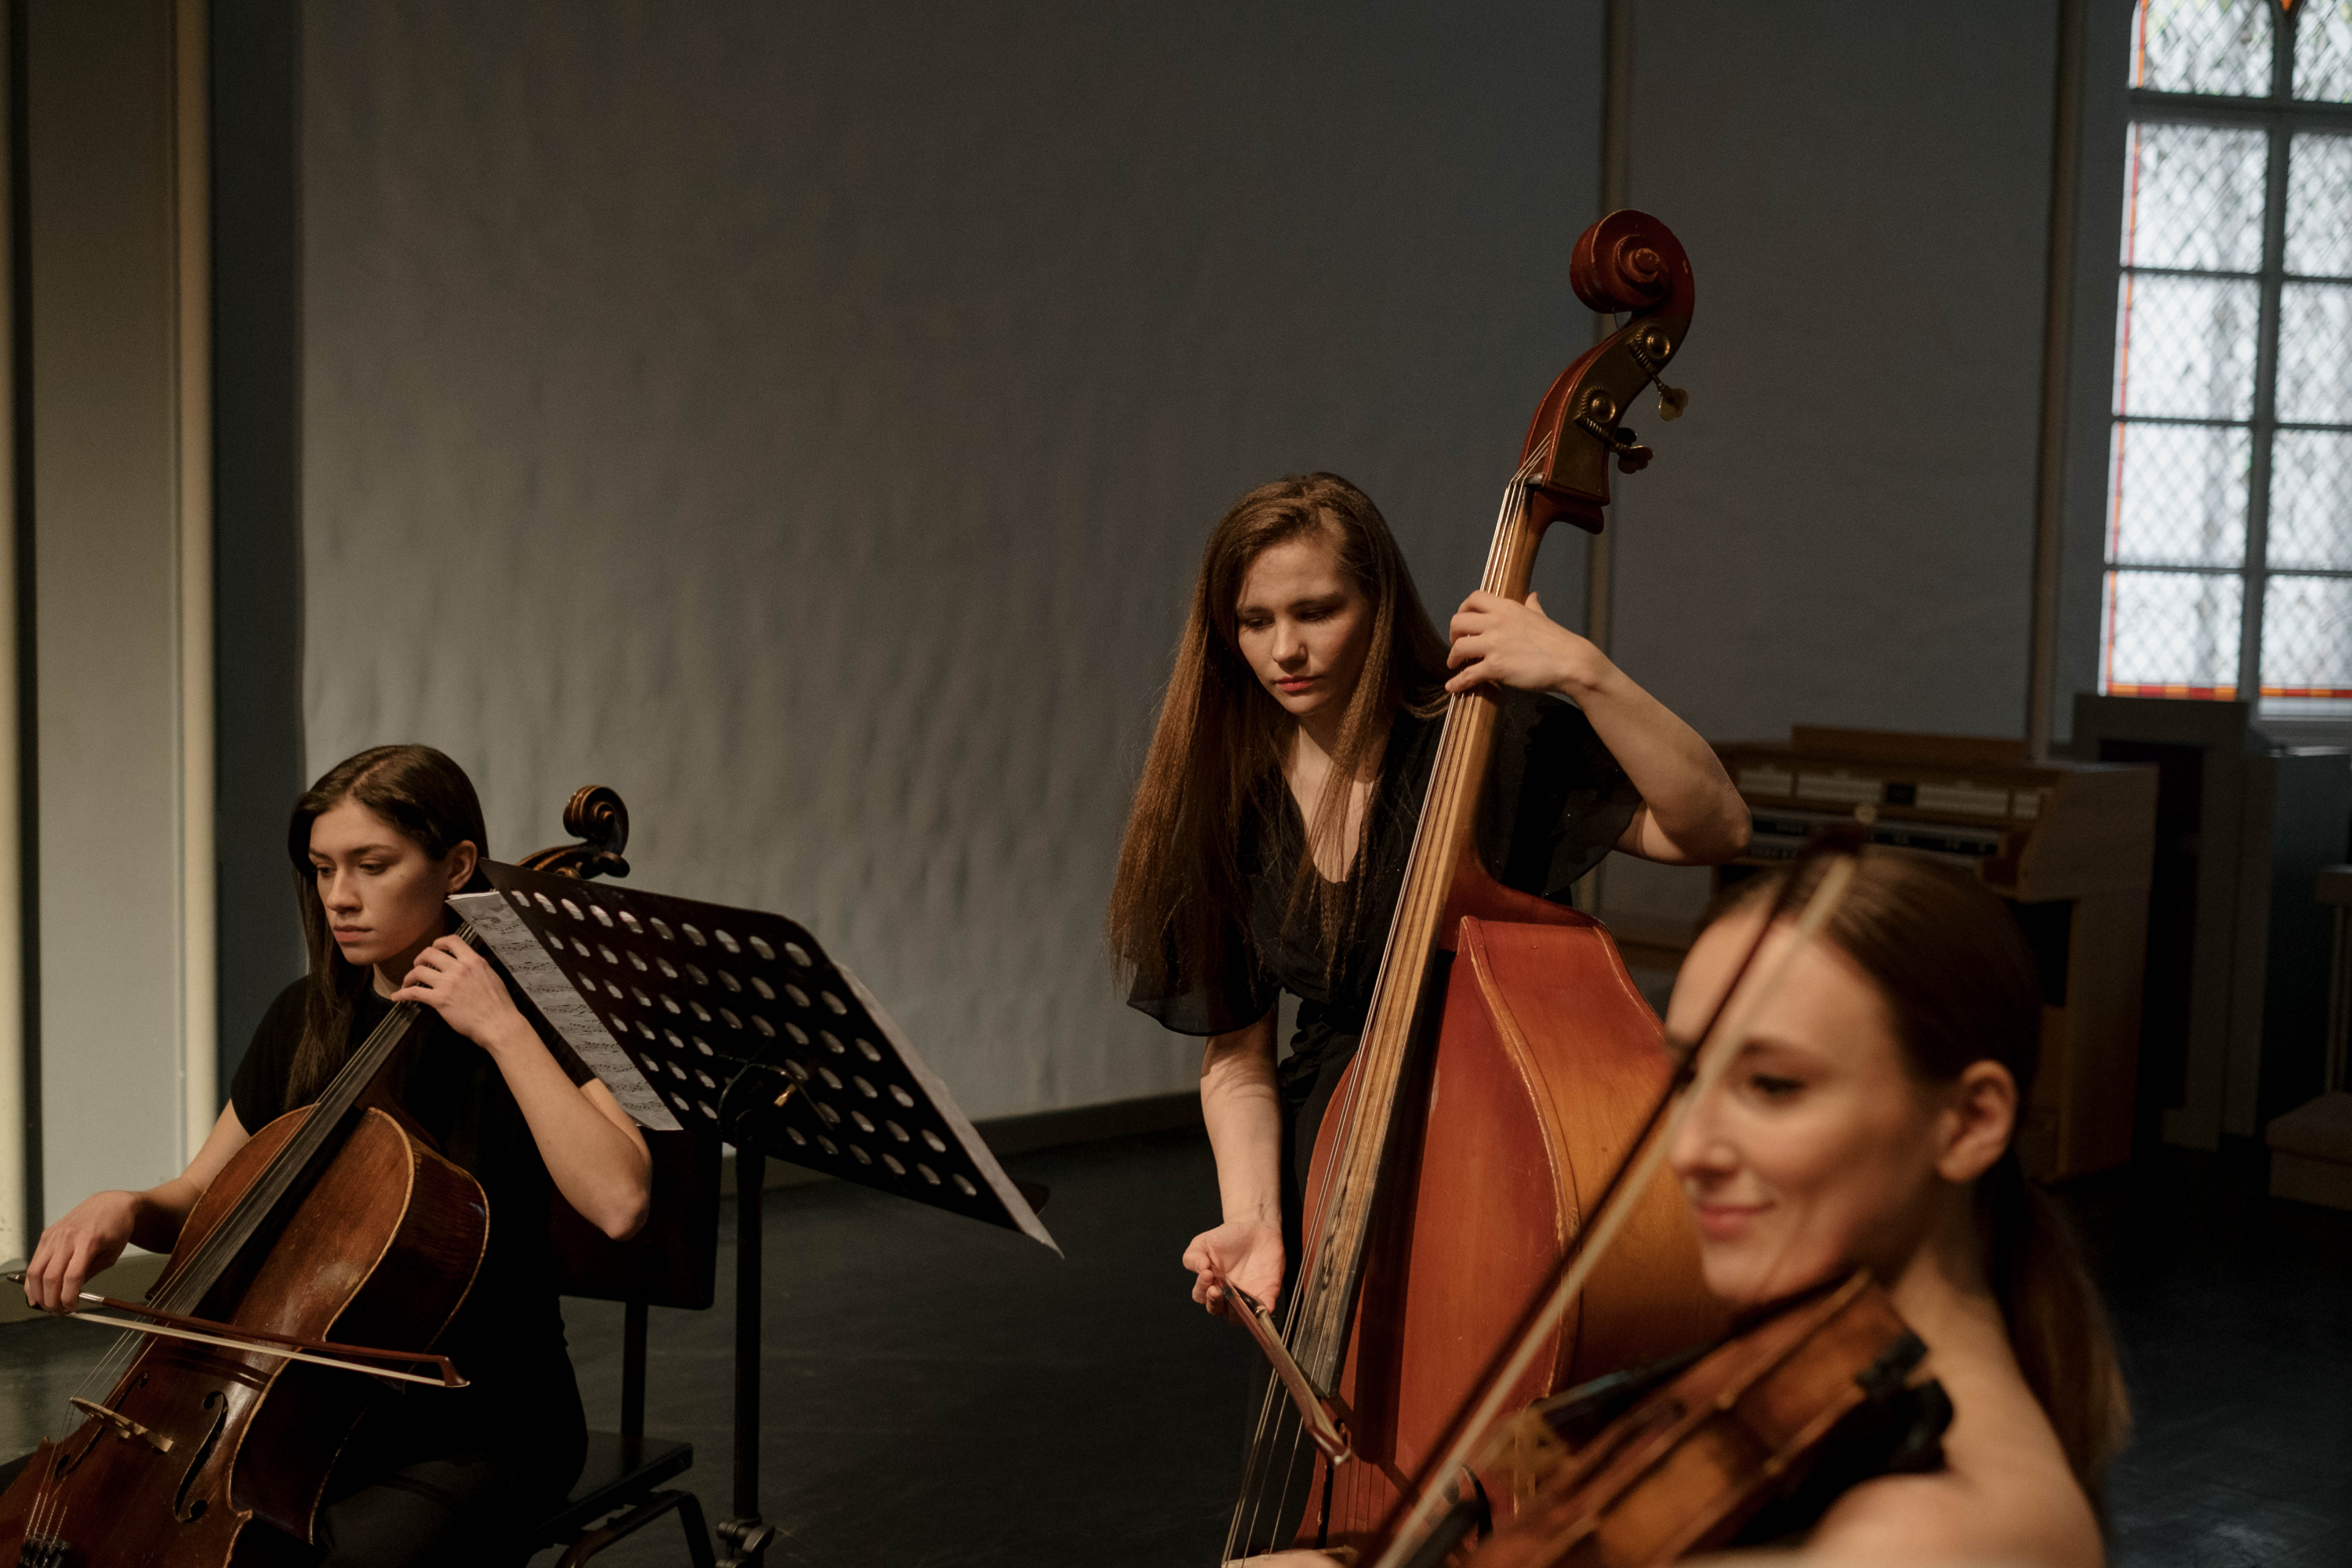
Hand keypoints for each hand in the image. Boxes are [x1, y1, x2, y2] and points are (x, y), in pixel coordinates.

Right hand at [22, 1191, 138, 1312]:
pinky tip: (36, 1292)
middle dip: (51, 1300)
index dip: (69, 1297)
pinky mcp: (47, 1235)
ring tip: (46, 1305)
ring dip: (37, 1293)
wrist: (110, 1204)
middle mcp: (68, 1238)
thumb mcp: (112, 1254)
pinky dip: (32, 1280)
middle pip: (50, 1277)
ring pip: (36, 1271)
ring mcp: (54, 1236)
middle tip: (58, 1311)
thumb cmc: (116, 1228)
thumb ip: (91, 1273)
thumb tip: (72, 1294)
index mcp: (89, 1242)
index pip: (72, 1276)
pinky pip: (34, 1261)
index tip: (73, 1308)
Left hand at [393, 936, 530, 1054]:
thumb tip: (467, 966)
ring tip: (408, 982)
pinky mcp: (440, 1000)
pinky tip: (398, 996)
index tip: (434, 949)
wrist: (498, 1024)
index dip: (438, 943)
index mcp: (473, 961)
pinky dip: (402, 993)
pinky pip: (414, 992)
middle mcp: (459, 968)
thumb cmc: (499, 1005)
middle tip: (419, 967)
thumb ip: (477, 968)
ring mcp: (448, 983)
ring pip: (419, 970)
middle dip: (420, 959)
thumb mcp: (492, 977)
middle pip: (429, 953)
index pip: (451, 941)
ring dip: (409, 976)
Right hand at [1184, 1218, 1284, 1316]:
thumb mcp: (1204, 1242)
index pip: (1201, 1295)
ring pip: (1238, 1317)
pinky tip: (1263, 1307)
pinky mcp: (1265, 1294)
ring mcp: (1245, 1297)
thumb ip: (1194, 1256)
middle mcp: (1226, 1295)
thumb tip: (1199, 1268)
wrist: (1255, 1229)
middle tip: (1217, 1289)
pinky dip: (1263, 1311)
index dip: (1202, 1288)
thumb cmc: (1227, 1238)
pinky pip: (1264, 1310)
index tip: (1206, 1273)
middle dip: (1215, 1302)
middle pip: (1217, 1309)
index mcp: (1210, 1284)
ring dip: (1237, 1313)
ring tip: (1237, 1299)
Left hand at [1445, 590, 1612, 698]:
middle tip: (1457, 645)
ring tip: (1455, 665)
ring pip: (1458, 647)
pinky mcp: (1496, 667)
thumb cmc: (1558, 641)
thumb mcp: (1541, 616)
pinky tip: (1452, 687)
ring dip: (1452, 657)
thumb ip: (1532, 606)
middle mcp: (1496, 622)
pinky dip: (1457, 682)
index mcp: (1507, 608)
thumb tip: (1532, 596)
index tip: (1464, 623)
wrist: (1571, 662)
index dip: (1462, 609)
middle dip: (1453, 634)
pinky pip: (1467, 675)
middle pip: (1458, 621)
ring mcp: (1495, 645)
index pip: (1473, 599)